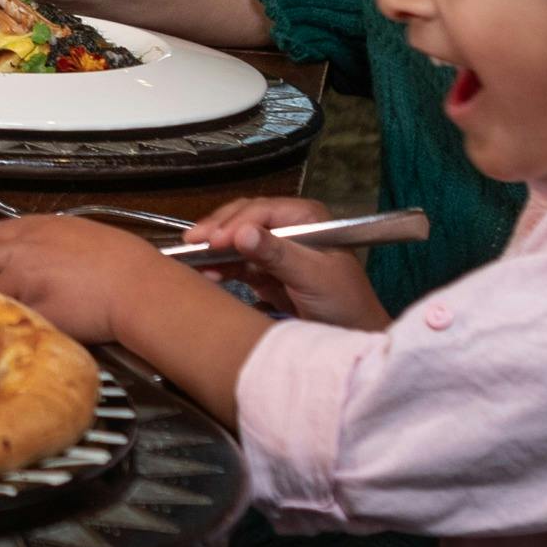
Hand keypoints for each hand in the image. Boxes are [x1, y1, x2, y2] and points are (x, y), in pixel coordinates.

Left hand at [0, 210, 289, 428]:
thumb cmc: (123, 260)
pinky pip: (5, 320)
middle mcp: (20, 251)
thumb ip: (50, 242)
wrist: (138, 286)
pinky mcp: (30, 312)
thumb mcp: (82, 235)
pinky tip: (5, 333)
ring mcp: (21, 281)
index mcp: (35, 228)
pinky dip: (3, 326)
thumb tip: (39, 255)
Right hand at [185, 196, 388, 331]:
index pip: (262, 210)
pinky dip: (221, 266)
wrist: (354, 336)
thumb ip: (278, 254)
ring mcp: (276, 249)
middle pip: (245, 219)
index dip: (235, 222)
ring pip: (237, 239)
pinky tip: (206, 272)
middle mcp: (289, 226)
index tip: (213, 240)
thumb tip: (241, 233)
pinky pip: (238, 263)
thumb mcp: (312, 276)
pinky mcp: (267, 272)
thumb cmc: (343, 302)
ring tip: (192, 258)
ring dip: (215, 248)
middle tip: (191, 243)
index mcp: (306, 217)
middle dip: (218, 230)